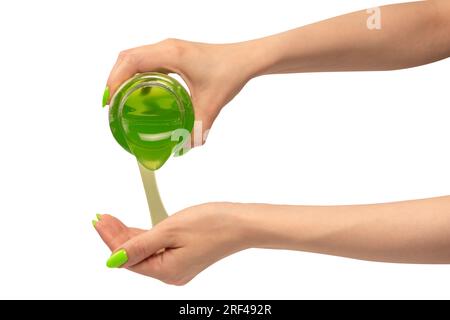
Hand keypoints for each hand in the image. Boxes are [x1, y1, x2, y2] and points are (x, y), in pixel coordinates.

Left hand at [94, 203, 246, 284]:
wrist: (241, 223)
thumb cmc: (212, 224)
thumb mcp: (170, 230)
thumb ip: (140, 245)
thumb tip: (115, 258)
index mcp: (166, 271)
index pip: (127, 258)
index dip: (110, 239)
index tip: (99, 221)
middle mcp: (170, 274)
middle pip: (135, 256)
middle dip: (117, 236)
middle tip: (102, 217)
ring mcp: (177, 267)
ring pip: (145, 252)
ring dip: (129, 236)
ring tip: (111, 220)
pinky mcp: (183, 257)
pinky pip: (157, 249)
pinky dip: (145, 238)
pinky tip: (133, 228)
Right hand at [104, 39, 255, 142]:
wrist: (245, 59)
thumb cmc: (230, 72)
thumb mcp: (211, 103)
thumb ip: (198, 127)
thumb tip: (184, 147)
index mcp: (171, 54)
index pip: (131, 61)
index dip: (115, 80)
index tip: (110, 101)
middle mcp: (166, 48)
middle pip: (127, 58)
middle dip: (114, 79)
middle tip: (111, 104)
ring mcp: (169, 50)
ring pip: (135, 58)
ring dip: (124, 76)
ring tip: (120, 100)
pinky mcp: (174, 55)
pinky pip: (147, 61)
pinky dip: (137, 75)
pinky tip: (141, 93)